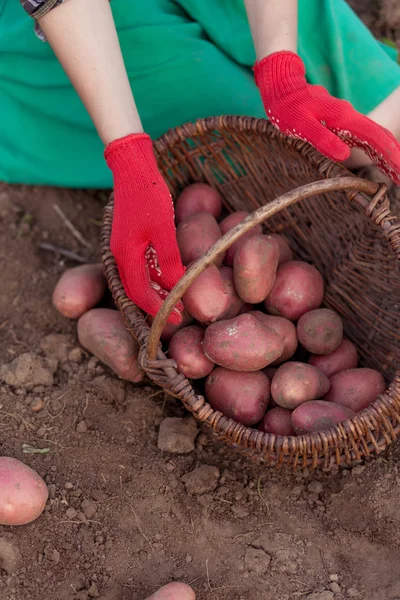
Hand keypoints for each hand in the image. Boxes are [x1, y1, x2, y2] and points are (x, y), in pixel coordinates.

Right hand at [105, 133, 184, 322]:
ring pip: (136, 280)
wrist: (132, 167)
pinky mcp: (127, 239)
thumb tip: (176, 287)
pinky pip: (138, 266)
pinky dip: (151, 277)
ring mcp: (121, 247)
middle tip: (177, 314)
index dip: (158, 310)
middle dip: (155, 306)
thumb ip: (168, 259)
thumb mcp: (162, 228)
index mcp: (125, 256)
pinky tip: (167, 277)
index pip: (140, 295)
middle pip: (135, 291)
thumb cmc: (148, 194)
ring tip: (174, 300)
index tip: (177, 319)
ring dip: (154, 292)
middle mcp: (119, 255)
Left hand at [254, 51, 399, 184]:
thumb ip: (322, 139)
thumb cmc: (288, 107)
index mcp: (344, 119)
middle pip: (380, 139)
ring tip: (396, 175)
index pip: (375, 139)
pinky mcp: (341, 124)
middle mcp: (350, 118)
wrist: (282, 87)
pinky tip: (380, 162)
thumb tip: (344, 155)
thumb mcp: (301, 126)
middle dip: (394, 158)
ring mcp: (347, 120)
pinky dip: (375, 150)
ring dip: (387, 156)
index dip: (390, 156)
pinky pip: (363, 138)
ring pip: (374, 139)